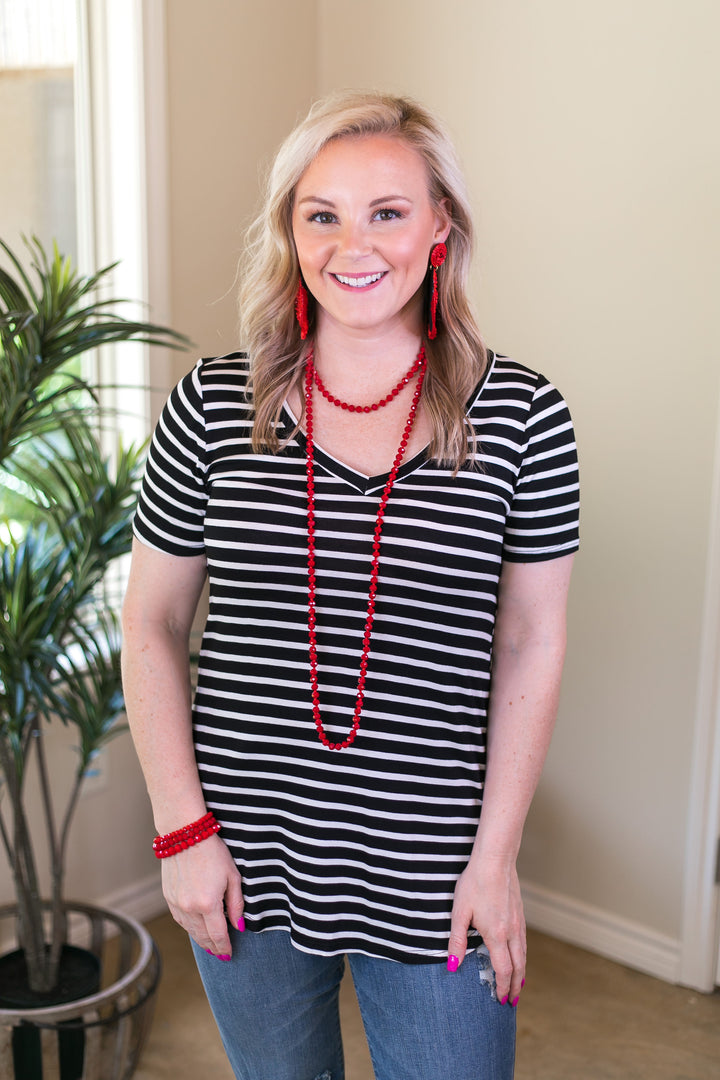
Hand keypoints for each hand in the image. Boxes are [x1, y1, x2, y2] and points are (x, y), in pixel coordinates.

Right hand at [161, 834, 244, 957]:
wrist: (185, 834)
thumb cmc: (213, 852)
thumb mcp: (232, 876)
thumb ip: (236, 904)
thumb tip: (239, 926)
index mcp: (208, 904)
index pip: (218, 935)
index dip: (224, 947)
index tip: (229, 954)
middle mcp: (190, 908)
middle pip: (203, 937)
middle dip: (213, 947)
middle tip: (220, 954)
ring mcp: (177, 904)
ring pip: (190, 930)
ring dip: (200, 940)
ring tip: (209, 945)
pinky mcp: (168, 897)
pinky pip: (179, 920)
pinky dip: (189, 927)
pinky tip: (195, 928)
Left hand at [447, 855, 525, 1005]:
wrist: (496, 859)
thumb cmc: (475, 883)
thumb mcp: (460, 912)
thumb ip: (457, 940)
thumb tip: (453, 966)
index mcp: (497, 935)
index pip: (503, 970)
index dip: (503, 986)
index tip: (502, 1000)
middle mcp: (512, 932)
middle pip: (518, 967)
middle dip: (516, 986)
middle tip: (513, 1001)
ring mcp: (519, 922)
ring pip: (523, 954)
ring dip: (521, 972)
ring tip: (518, 984)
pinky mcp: (520, 912)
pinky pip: (524, 942)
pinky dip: (523, 956)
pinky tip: (518, 955)